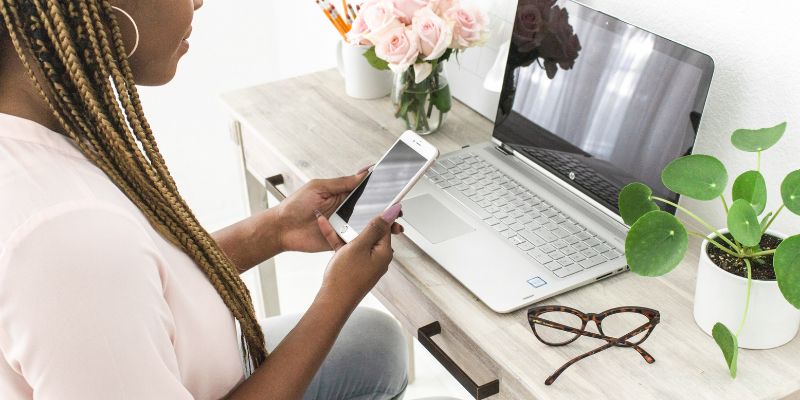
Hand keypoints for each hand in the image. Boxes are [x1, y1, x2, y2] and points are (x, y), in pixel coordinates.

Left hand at [274, 167, 403, 252]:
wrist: (282, 229)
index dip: (381, 188)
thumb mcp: (319, 187)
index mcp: (341, 194)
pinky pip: (358, 239)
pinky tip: (380, 239)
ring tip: (394, 227)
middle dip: (387, 209)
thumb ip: (342, 183)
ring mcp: (344, 224)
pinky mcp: (341, 239)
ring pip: (368, 225)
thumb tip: (363, 173)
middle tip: (398, 210)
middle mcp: (345, 208)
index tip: (396, 186)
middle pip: (371, 208)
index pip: (366, 189)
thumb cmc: (295, 205)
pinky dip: (369, 240)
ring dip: (382, 225)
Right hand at [315, 205, 400, 305]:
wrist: (332, 301)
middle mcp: (378, 258)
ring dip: (346, 229)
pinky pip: (347, 248)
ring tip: (335, 217)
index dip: (381, 214)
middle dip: (360, 221)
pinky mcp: (353, 267)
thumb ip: (374, 228)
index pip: (387, 227)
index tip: (379, 200)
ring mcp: (365, 263)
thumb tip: (391, 214)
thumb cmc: (346, 277)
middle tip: (352, 209)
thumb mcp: (359, 246)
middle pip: (371, 233)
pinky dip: (339, 239)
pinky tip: (327, 228)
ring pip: (357, 240)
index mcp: (384, 253)